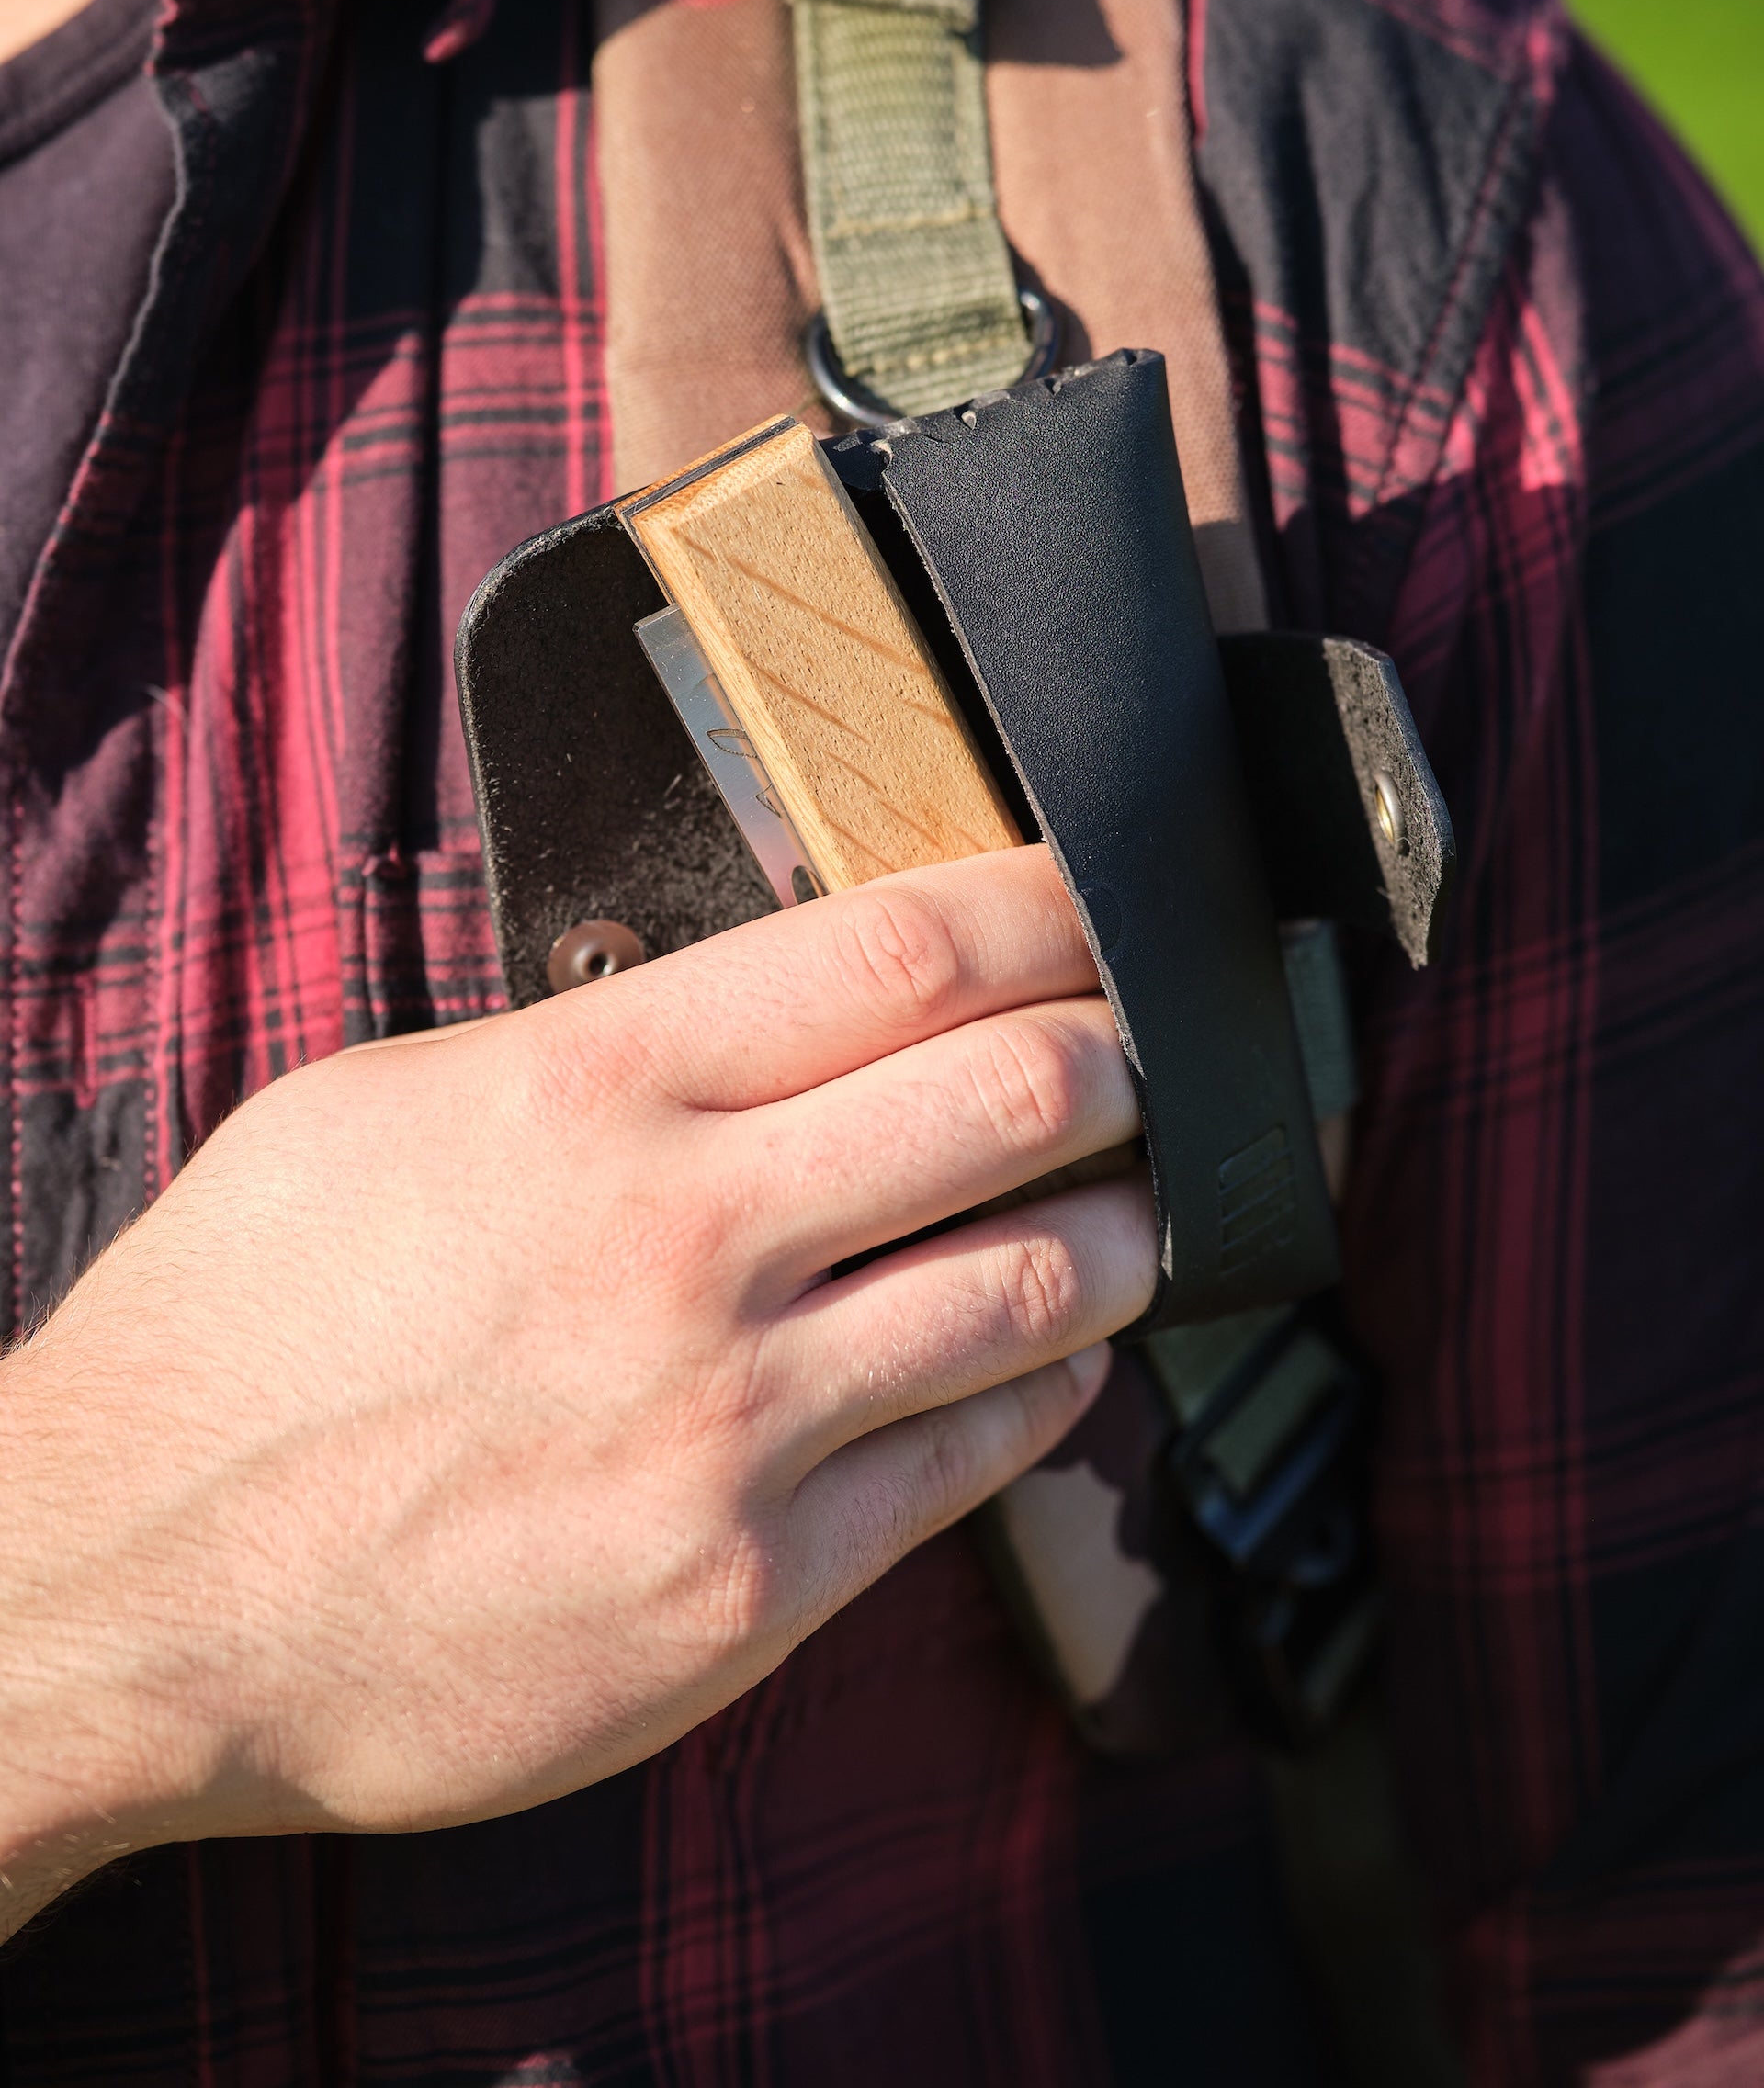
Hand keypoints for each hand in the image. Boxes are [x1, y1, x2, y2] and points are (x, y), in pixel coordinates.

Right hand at [0, 846, 1152, 1931]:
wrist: (126, 1590)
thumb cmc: (244, 1330)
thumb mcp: (386, 1112)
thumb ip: (591, 1053)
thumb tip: (763, 1011)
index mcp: (594, 1090)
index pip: (902, 950)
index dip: (1050, 908)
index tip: (1103, 900)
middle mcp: (686, 1241)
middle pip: (1018, 1093)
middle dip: (1121, 1055)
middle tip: (1137, 1051)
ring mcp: (731, 1426)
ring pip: (1041, 1282)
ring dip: (1119, 1229)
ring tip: (1120, 1205)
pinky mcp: (748, 1590)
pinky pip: (974, 1459)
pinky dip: (1044, 1386)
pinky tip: (1039, 1358)